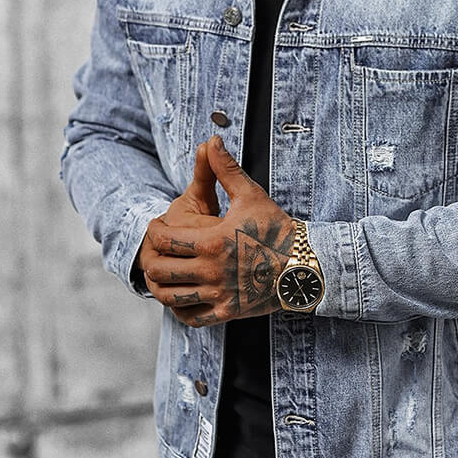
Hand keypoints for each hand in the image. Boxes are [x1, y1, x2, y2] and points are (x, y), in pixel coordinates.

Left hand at [138, 136, 294, 327]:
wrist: (305, 265)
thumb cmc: (278, 228)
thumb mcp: (250, 196)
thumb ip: (225, 169)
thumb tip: (212, 140)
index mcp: (212, 241)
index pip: (163, 239)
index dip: (153, 231)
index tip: (158, 226)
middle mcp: (211, 271)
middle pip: (160, 270)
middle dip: (152, 258)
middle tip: (157, 251)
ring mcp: (218, 294)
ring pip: (170, 297)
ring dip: (162, 285)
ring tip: (165, 273)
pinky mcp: (227, 312)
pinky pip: (192, 317)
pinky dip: (181, 309)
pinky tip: (184, 296)